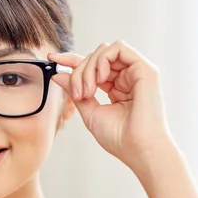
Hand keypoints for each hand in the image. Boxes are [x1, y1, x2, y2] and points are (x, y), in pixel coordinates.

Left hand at [48, 40, 174, 171]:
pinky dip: (103, 59)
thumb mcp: (90, 112)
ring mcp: (137, 72)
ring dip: (89, 67)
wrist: (139, 149)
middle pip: (95, 58)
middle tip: (78, 94)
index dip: (71, 60)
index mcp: (116, 87)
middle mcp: (127, 77)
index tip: (52, 59)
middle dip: (78, 72)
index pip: (92, 66)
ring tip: (88, 90)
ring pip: (104, 51)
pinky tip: (100, 78)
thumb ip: (75, 91)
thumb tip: (58, 75)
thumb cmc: (119, 138)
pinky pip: (119, 48)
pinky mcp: (145, 69)